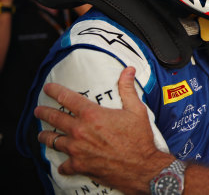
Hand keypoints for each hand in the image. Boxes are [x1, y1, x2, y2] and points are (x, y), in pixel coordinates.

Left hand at [34, 66, 172, 193]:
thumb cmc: (139, 139)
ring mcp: (77, 149)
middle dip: (44, 113)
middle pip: (54, 118)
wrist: (141, 167)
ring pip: (52, 141)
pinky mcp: (79, 166)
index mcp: (92, 115)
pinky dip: (62, 164)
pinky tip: (62, 163)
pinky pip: (63, 165)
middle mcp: (80, 131)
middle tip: (38, 111)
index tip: (49, 88)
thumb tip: (128, 71)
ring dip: (45, 136)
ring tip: (42, 134)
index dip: (55, 91)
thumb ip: (128, 89)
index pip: (68, 98)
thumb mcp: (136, 110)